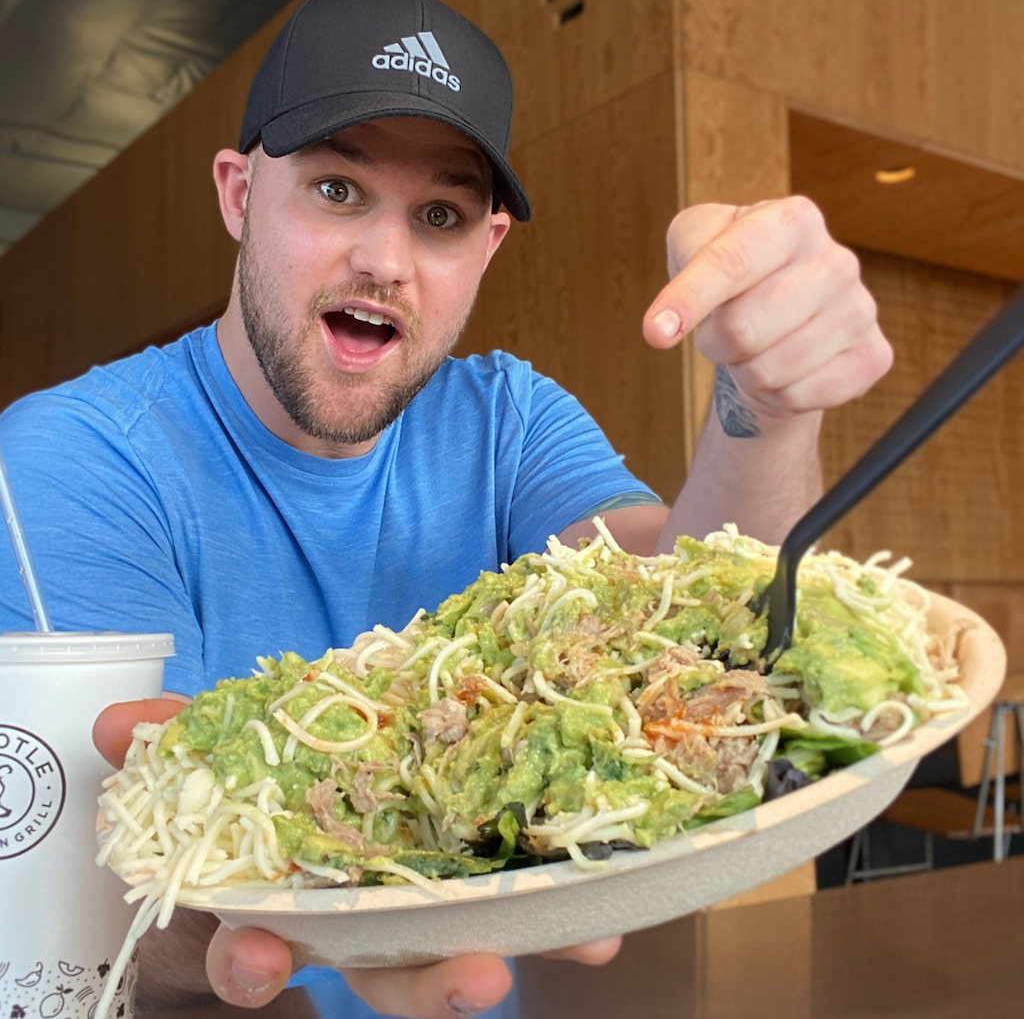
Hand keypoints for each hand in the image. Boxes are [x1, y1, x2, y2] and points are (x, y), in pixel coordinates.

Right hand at [93, 700, 621, 1017]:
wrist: (359, 732)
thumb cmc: (289, 762)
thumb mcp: (239, 742)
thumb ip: (186, 731)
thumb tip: (120, 721)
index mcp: (296, 890)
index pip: (266, 941)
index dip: (255, 960)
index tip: (260, 960)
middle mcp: (370, 913)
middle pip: (391, 971)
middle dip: (429, 985)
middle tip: (482, 978)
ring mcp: (438, 894)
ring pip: (479, 940)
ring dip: (530, 939)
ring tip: (588, 942)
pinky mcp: (493, 864)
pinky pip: (531, 895)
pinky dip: (570, 902)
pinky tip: (607, 909)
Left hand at [642, 197, 892, 427]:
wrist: (780, 320)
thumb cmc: (733, 278)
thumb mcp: (697, 242)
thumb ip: (685, 253)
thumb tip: (667, 322)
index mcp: (793, 220)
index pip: (732, 262)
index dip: (688, 300)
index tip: (655, 333)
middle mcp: (836, 261)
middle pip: (742, 329)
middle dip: (714, 342)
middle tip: (721, 331)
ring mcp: (860, 310)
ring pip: (768, 371)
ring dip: (744, 370)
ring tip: (755, 347)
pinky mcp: (872, 357)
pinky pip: (798, 397)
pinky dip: (774, 395)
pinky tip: (784, 369)